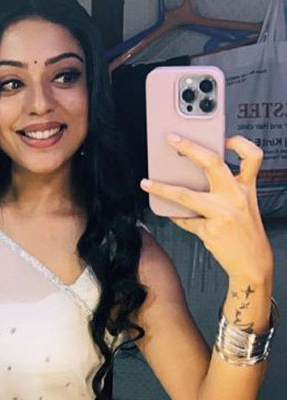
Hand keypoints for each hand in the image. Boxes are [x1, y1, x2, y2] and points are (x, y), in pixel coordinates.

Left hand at [140, 134, 273, 282]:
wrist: (252, 262)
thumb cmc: (245, 231)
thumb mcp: (246, 204)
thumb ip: (228, 188)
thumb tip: (194, 174)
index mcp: (247, 187)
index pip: (252, 156)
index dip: (239, 143)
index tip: (223, 138)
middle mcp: (236, 197)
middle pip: (213, 163)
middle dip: (190, 147)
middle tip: (171, 139)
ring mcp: (222, 214)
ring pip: (186, 195)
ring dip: (162, 189)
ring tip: (146, 183)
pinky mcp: (209, 231)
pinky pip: (185, 220)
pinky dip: (175, 216)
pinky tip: (168, 212)